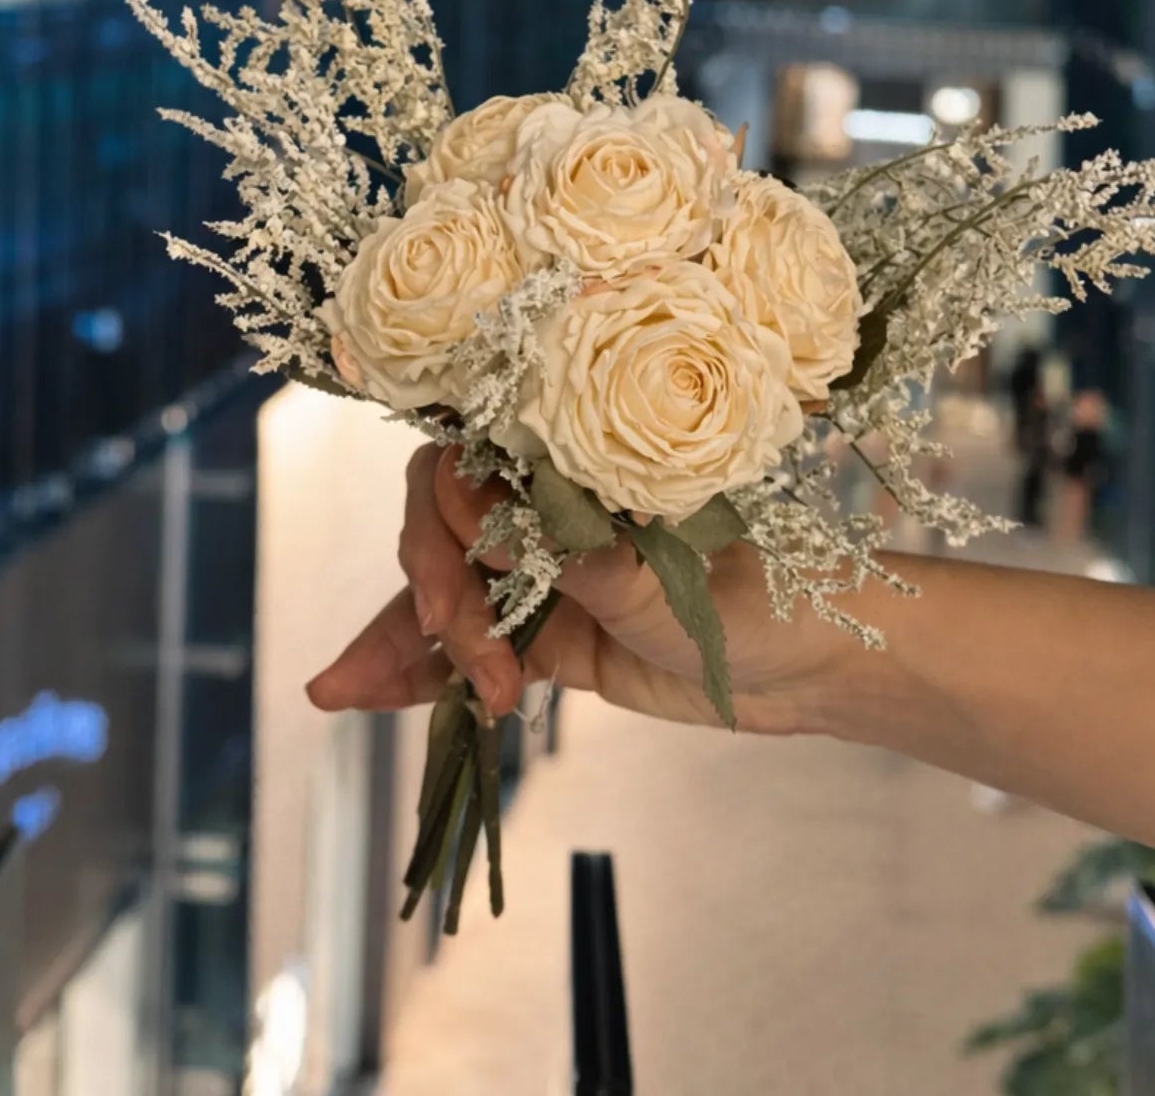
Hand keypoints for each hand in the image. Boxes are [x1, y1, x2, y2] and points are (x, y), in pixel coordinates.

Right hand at [306, 442, 860, 731]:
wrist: (811, 667)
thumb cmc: (763, 594)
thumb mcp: (672, 578)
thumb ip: (584, 559)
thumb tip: (496, 531)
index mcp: (581, 469)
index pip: (477, 460)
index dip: (451, 507)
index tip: (468, 558)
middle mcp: (552, 513)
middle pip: (444, 529)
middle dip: (438, 587)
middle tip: (460, 642)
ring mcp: (545, 578)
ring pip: (444, 598)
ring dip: (399, 640)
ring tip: (344, 690)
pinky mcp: (548, 640)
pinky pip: (467, 653)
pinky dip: (417, 673)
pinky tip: (359, 693)